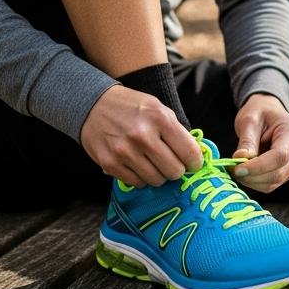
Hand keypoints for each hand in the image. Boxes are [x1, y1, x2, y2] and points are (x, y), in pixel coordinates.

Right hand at [81, 85, 202, 187]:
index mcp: (159, 118)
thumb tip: (195, 156)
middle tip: (169, 162)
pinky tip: (136, 163)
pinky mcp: (110, 164)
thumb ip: (177, 131)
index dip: (195, 162)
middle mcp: (142, 135)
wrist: (93, 105)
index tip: (192, 164)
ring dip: (157, 174)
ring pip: (157, 180)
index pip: (189, 153)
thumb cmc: (131, 107)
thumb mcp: (158, 108)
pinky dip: (140, 177)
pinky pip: (137, 183)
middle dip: (175, 169)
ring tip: (150, 160)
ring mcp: (125, 151)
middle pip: (174, 171)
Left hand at [231, 93, 288, 192]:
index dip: (258, 167)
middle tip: (232, 170)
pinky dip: (256, 182)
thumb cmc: (259, 113)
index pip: (280, 156)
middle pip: (279, 173)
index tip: (237, 169)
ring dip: (253, 181)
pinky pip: (272, 184)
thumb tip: (240, 159)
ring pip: (275, 182)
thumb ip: (247, 141)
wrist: (268, 113)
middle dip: (253, 176)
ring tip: (237, 170)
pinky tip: (245, 172)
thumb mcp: (249, 120)